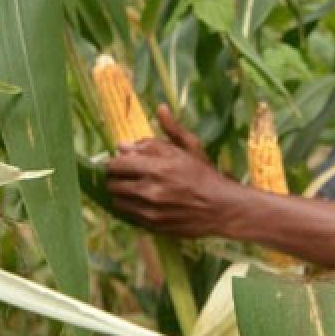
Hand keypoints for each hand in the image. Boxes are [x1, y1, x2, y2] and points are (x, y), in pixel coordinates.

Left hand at [104, 107, 236, 238]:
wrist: (221, 209)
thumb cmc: (204, 175)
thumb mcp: (190, 147)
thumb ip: (171, 130)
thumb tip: (158, 109)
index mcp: (158, 168)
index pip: (117, 165)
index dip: (115, 162)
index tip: (121, 161)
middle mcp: (150, 190)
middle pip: (113, 184)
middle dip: (116, 178)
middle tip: (126, 175)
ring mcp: (150, 211)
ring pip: (118, 201)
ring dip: (122, 194)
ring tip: (134, 188)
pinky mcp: (152, 226)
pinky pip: (128, 215)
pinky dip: (131, 207)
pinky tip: (143, 202)